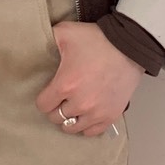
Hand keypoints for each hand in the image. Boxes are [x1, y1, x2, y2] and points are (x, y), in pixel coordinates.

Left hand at [35, 20, 143, 136]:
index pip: (43, 106)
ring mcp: (96, 112)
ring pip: (73, 128)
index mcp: (65, 85)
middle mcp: (80, 103)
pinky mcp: (110, 116)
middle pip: (56, 118)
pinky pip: (92, 132)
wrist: (129, 46)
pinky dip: (87, 126)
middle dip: (56, 108)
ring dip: (70, 119)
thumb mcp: (66, 32)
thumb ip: (48, 38)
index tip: (49, 92)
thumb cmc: (98, 39)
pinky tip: (86, 115)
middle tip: (61, 98)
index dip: (44, 98)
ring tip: (73, 108)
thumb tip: (35, 41)